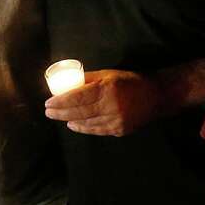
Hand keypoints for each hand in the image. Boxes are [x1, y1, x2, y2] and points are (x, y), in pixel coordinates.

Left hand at [44, 69, 161, 135]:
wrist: (157, 96)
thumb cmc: (131, 81)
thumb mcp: (110, 74)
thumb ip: (89, 79)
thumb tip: (67, 82)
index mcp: (107, 89)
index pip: (77, 97)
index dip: (60, 101)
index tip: (48, 102)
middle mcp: (111, 106)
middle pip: (78, 112)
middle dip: (59, 112)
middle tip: (48, 111)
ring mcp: (115, 120)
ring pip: (86, 123)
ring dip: (70, 120)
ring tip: (59, 117)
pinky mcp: (119, 129)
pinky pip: (96, 130)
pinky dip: (83, 128)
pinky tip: (74, 124)